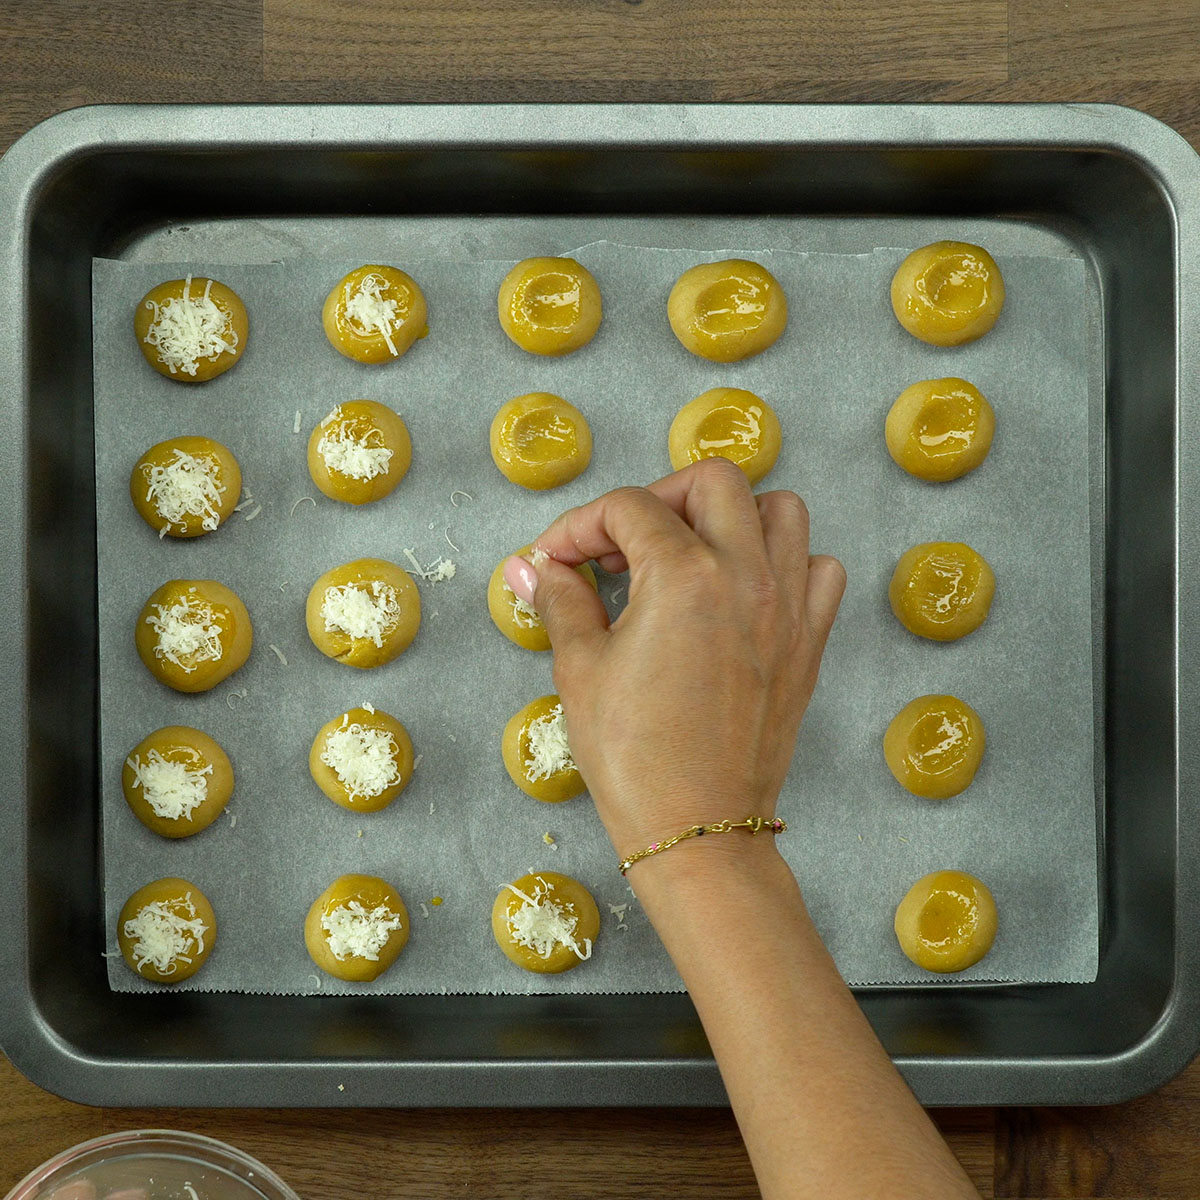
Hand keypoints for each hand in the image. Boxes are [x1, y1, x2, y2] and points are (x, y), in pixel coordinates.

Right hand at [503, 458, 844, 861]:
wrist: (697, 827)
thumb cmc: (634, 757)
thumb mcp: (581, 668)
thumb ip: (560, 599)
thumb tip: (530, 567)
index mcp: (685, 575)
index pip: (627, 508)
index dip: (578, 526)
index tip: (555, 558)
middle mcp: (747, 575)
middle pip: (712, 481)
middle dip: (658, 496)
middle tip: (623, 541)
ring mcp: (788, 606)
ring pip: (780, 511)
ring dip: (730, 515)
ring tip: (687, 554)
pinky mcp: (809, 641)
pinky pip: (818, 569)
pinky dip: (786, 562)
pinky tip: (743, 591)